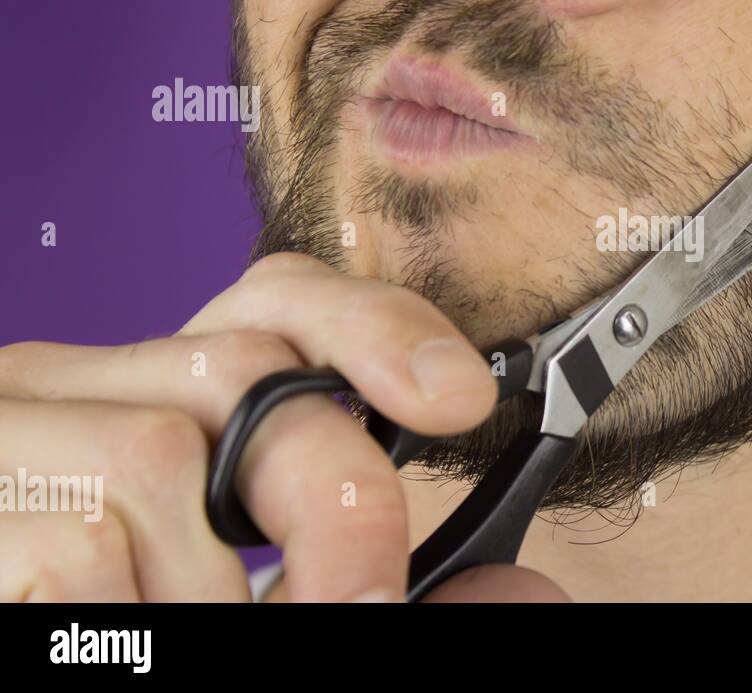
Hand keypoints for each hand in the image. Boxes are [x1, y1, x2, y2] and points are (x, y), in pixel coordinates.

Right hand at [0, 252, 522, 601]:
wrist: (21, 637)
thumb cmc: (124, 612)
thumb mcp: (239, 588)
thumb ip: (362, 573)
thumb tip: (512, 588)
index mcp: (146, 393)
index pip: (273, 300)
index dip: (374, 326)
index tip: (455, 395)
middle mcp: (68, 390)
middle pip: (241, 371)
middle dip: (331, 495)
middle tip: (364, 596)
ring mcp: (4, 436)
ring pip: (157, 461)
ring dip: (211, 592)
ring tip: (189, 633)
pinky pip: (81, 543)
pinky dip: (133, 619)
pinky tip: (117, 639)